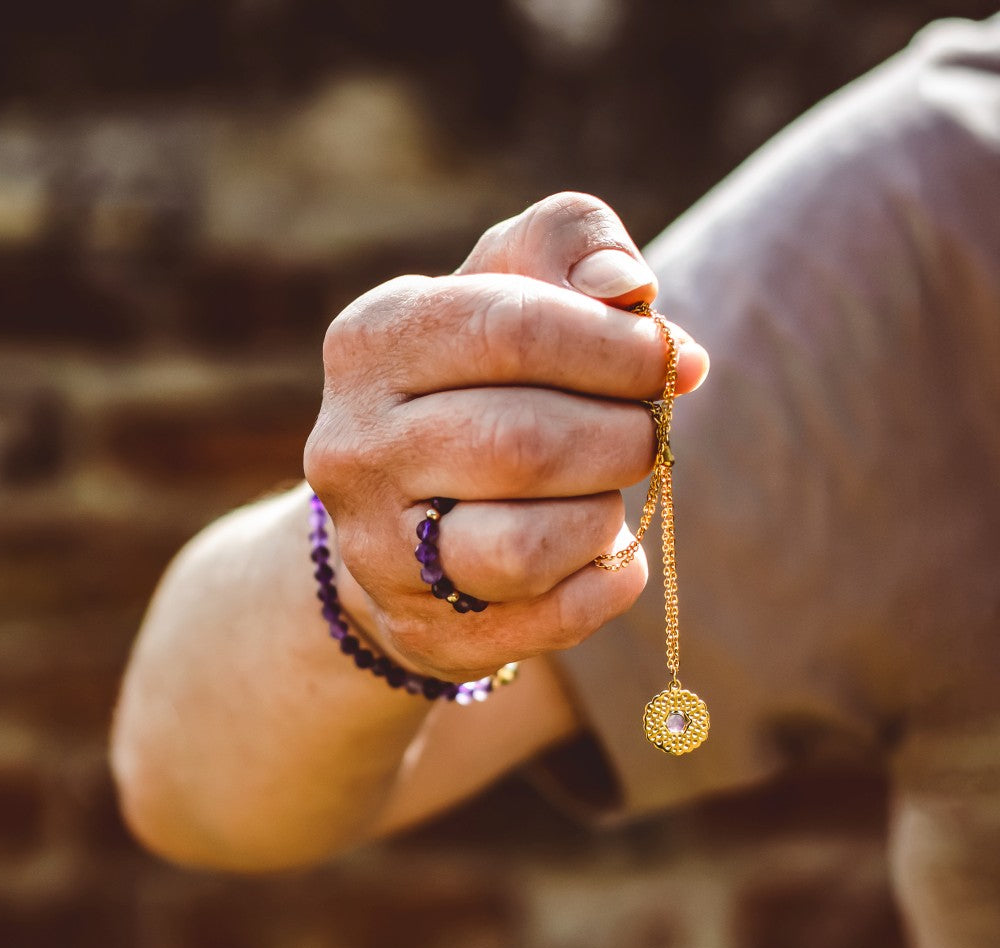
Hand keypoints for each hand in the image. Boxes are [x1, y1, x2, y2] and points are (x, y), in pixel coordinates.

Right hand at [304, 192, 708, 679]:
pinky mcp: (420, 625)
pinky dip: (604, 586)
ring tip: (604, 494)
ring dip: (601, 517)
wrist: (403, 509)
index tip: (669, 360)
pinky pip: (545, 620)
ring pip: (523, 548)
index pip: (510, 329)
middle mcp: (354, 447)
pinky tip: (609, 557)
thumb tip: (627, 286)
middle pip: (522, 444)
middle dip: (620, 438)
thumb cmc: (478, 379)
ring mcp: (375, 549)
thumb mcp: (505, 285)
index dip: (613, 347)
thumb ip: (568, 246)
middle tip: (647, 432)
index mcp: (373, 341)